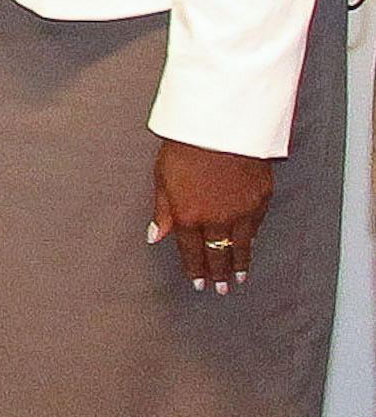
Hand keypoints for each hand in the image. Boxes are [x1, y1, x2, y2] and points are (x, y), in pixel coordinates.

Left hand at [149, 138, 274, 291]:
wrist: (221, 127)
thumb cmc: (186, 146)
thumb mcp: (162, 178)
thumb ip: (161, 211)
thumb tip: (154, 237)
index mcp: (187, 216)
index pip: (191, 251)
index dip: (195, 269)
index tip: (198, 283)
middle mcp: (216, 220)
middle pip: (217, 254)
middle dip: (218, 274)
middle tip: (221, 289)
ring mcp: (242, 212)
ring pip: (242, 246)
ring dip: (240, 264)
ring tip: (240, 279)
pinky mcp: (262, 200)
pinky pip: (257, 227)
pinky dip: (254, 240)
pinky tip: (252, 247)